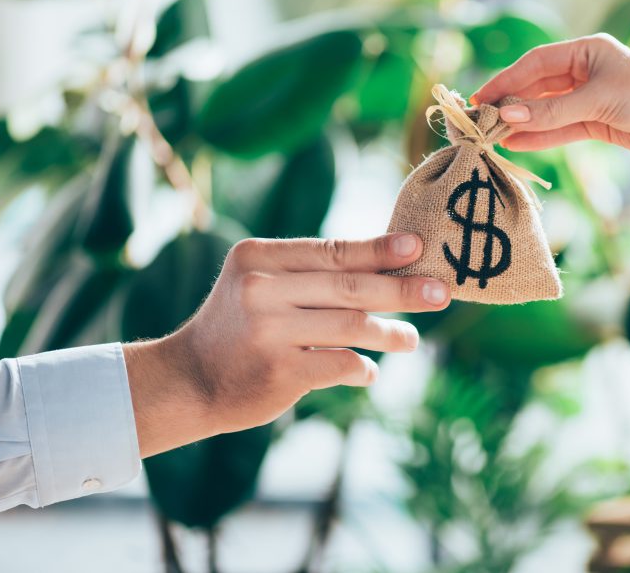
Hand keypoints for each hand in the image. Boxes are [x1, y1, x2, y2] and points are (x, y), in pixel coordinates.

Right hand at [123, 234, 448, 456]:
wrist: (188, 380)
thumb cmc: (238, 326)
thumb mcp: (260, 284)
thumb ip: (311, 273)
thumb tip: (389, 264)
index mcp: (259, 258)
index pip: (333, 250)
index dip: (379, 250)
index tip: (418, 248)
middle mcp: (261, 290)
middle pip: (350, 287)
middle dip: (402, 290)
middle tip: (440, 293)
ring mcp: (269, 332)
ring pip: (353, 327)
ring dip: (391, 333)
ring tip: (411, 339)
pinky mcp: (280, 372)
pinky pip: (341, 364)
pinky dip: (363, 367)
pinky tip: (370, 370)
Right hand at [472, 34, 629, 166]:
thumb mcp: (596, 100)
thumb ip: (551, 110)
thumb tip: (509, 114)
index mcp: (585, 51)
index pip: (535, 64)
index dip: (506, 80)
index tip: (481, 97)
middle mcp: (585, 72)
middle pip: (537, 87)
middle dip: (511, 104)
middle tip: (482, 121)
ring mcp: (589, 98)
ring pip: (546, 110)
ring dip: (522, 123)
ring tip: (494, 136)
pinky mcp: (596, 123)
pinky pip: (561, 129)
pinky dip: (540, 137)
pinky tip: (518, 143)